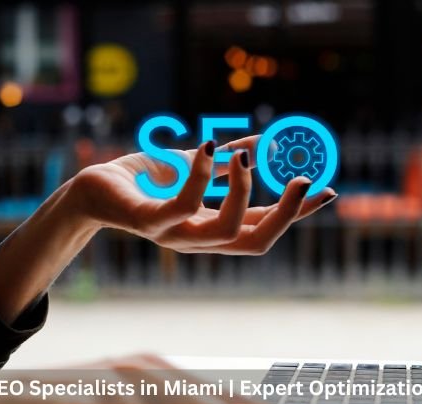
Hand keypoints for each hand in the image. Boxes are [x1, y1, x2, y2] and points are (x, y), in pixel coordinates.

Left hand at [70, 136, 336, 254]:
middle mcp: (199, 239)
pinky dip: (203, 175)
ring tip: (246, 158)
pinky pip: (185, 205)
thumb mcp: (194, 167)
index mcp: (213, 228)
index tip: (328, 190)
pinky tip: (209, 145)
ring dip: (246, 191)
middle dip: (287, 213)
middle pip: (257, 241)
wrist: (93, 187)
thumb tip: (263, 144)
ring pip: (228, 230)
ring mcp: (175, 235)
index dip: (299, 213)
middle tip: (301, 178)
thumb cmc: (144, 180)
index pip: (266, 227)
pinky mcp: (149, 222)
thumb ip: (226, 165)